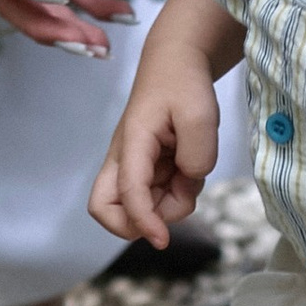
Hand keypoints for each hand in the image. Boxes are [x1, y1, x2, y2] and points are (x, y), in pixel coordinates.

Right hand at [89, 63, 220, 248]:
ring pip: (140, 208)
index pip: (127, 193)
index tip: (163, 241)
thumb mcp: (200, 113)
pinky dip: (177, 194)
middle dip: (137, 223)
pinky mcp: (147, 171)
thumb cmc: (184, 84)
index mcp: (132, 142)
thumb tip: (189, 180)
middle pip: (105, 209)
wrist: (177, 65)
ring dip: (170, 204)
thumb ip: (198, 154)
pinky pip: (158, 198)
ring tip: (192, 169)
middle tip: (175, 200)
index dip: (143, 222)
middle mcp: (125, 159)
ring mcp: (134, 167)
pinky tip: (189, 168)